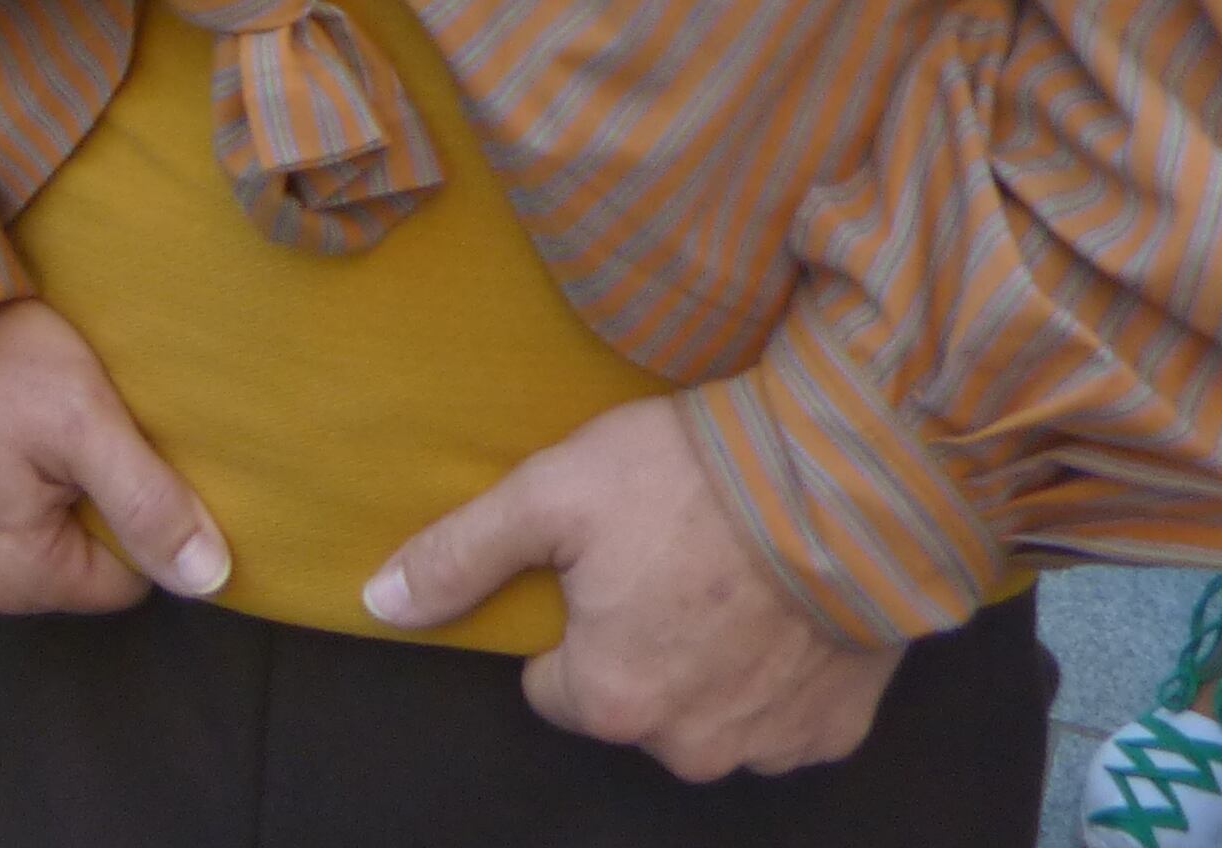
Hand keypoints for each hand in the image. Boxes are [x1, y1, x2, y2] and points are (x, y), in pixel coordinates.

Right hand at [0, 300, 228, 616]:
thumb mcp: (84, 417)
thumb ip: (151, 502)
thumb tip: (213, 581)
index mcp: (16, 580)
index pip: (127, 576)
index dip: (137, 511)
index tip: (116, 449)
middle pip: (77, 563)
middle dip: (87, 502)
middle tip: (70, 429)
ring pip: (33, 543)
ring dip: (42, 494)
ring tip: (30, 426)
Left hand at [363, 398, 902, 780]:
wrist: (843, 474)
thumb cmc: (685, 479)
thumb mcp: (550, 493)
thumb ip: (459, 556)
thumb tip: (379, 605)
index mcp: (605, 699)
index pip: (552, 683)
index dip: (572, 619)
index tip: (606, 561)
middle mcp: (683, 746)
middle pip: (633, 701)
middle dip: (643, 643)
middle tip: (671, 555)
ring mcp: (765, 746)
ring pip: (708, 712)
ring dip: (712, 660)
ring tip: (731, 572)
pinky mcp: (834, 730)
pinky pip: (785, 715)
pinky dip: (781, 672)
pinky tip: (786, 604)